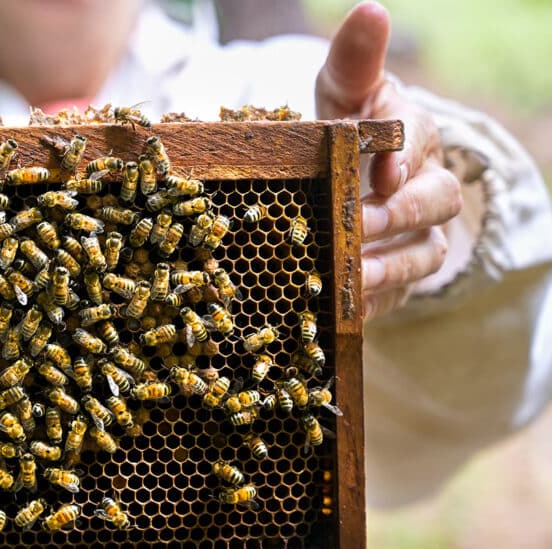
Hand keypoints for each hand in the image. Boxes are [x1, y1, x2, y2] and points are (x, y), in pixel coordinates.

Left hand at [315, 2, 462, 320]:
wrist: (331, 187)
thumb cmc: (339, 133)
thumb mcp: (339, 94)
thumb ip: (353, 61)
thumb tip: (371, 11)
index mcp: (410, 135)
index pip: (418, 137)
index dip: (402, 154)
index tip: (381, 169)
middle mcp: (423, 184)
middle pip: (433, 200)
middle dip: (396, 212)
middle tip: (356, 223)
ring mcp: (416, 233)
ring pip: (424, 253)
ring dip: (390, 263)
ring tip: (353, 269)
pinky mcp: (397, 276)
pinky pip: (398, 294)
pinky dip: (373, 300)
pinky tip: (345, 303)